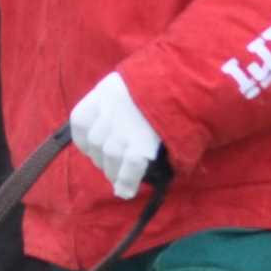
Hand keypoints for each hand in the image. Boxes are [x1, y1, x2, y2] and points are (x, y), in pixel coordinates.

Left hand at [66, 72, 160, 198]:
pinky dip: (126, 182)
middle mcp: (111, 109)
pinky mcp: (142, 143)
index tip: (94, 148)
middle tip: (112, 165)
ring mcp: (125, 128)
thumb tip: (117, 129)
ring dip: (113, 173)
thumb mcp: (136, 81)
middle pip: (97, 143)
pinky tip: (126, 191)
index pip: (81, 121)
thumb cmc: (166, 79)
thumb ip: (123, 98)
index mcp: (106, 91)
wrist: (189, 79)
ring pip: (110, 158)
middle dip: (102, 158)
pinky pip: (128, 168)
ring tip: (119, 180)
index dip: (85, 140)